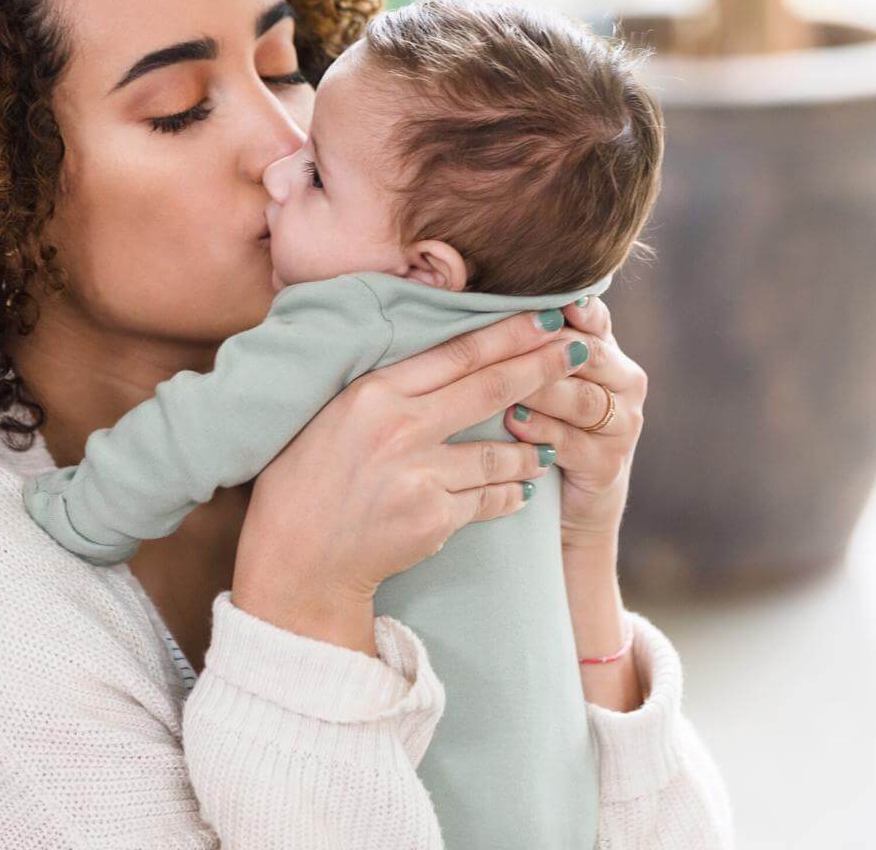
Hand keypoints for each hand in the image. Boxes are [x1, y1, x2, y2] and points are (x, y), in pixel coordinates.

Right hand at [232, 309, 589, 649]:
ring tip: (551, 445)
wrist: (296, 560)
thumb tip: (444, 354)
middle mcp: (399, 427)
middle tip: (579, 350)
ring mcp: (420, 474)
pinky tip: (524, 491)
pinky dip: (511, 494)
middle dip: (543, 366)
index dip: (508, 332)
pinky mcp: (435, 517)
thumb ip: (388, 386)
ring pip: (498, 450)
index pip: (457, 352)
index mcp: (373, 392)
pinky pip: (490, 498)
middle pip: (489, 387)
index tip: (547, 315)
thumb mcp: (335, 415)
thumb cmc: (307, 480)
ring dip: (533, 446)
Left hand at [502, 294, 645, 550]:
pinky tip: (514, 424)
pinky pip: (573, 443)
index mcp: (610, 354)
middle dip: (549, 349)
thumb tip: (484, 296)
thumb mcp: (546, 380)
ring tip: (508, 386)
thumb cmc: (548, 424)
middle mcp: (625, 385)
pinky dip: (542, 432)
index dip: (579, 308)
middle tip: (512, 340)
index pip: (597, 321)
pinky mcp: (607, 465)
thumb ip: (534, 342)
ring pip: (583, 400)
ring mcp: (622, 427)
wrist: (573, 500)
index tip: (556, 298)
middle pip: (591, 356)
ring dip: (543, 391)